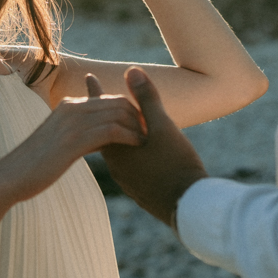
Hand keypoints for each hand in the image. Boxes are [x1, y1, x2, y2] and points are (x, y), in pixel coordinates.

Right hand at [0, 74, 143, 204]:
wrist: (10, 177)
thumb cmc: (35, 165)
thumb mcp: (59, 143)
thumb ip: (79, 135)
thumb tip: (99, 137)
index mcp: (69, 107)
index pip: (108, 99)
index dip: (129, 111)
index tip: (143, 126)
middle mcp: (71, 108)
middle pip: (117, 102)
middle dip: (137, 115)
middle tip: (151, 132)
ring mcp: (72, 122)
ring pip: (117, 113)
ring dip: (137, 125)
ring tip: (149, 139)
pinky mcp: (74, 140)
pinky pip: (111, 130)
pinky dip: (129, 135)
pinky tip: (139, 145)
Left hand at [93, 67, 207, 226]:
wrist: (189, 207)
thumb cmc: (176, 164)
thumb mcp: (163, 127)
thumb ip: (146, 99)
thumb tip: (131, 70)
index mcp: (117, 148)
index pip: (101, 113)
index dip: (96, 93)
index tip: (89, 76)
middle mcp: (117, 166)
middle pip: (110, 133)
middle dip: (111, 116)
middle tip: (105, 100)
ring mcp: (128, 181)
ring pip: (122, 151)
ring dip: (124, 137)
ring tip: (130, 126)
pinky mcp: (141, 191)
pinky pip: (132, 166)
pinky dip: (135, 153)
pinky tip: (146, 155)